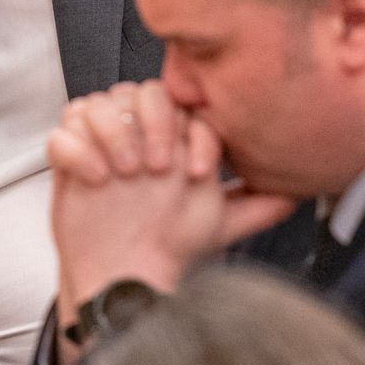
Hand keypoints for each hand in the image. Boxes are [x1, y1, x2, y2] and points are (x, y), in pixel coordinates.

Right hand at [47, 83, 295, 330]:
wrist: (123, 272)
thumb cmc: (171, 242)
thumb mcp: (221, 223)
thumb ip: (260, 204)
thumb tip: (302, 194)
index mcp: (173, 136)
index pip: (182, 107)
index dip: (189, 133)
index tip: (195, 173)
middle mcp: (137, 131)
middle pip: (139, 92)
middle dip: (149, 125)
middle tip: (156, 169)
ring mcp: (100, 140)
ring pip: (97, 102)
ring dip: (112, 132)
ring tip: (123, 173)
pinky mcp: (67, 156)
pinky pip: (62, 132)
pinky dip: (76, 149)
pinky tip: (95, 177)